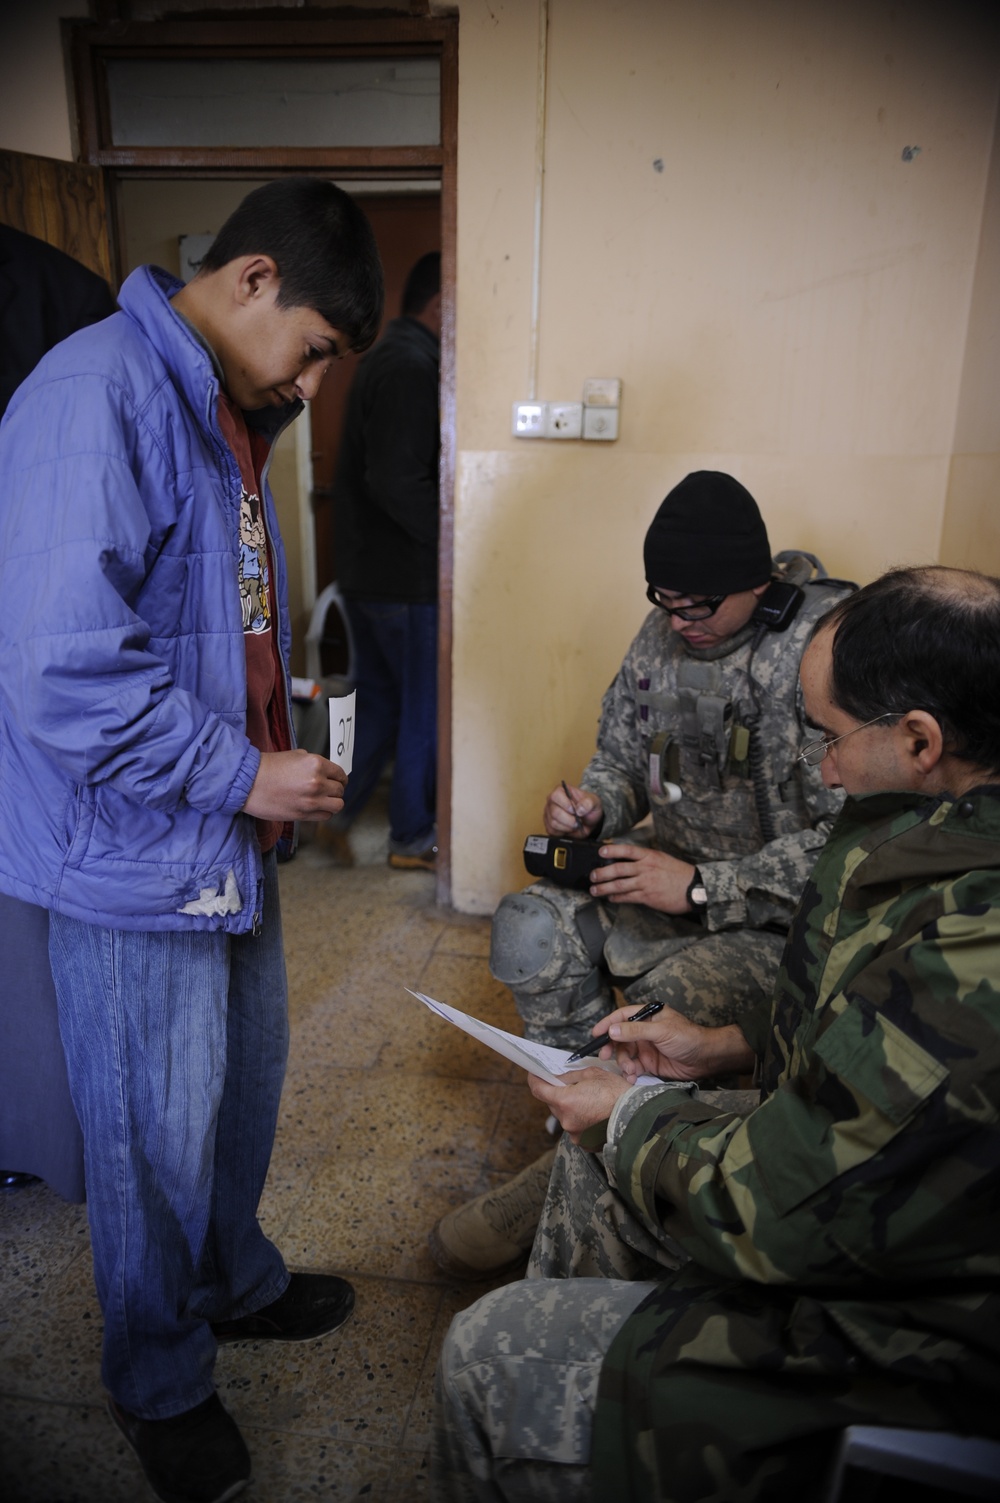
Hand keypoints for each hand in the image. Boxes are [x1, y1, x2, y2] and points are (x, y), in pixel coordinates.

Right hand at [243, 749, 346, 821]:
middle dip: (336, 789)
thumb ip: (314, 764)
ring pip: (338, 805)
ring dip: (333, 802)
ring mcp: (311, 801)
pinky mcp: (303, 814)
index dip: (340, 778)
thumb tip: (326, 771)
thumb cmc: (268, 767)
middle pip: (340, 790)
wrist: (248, 782)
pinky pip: (325, 816)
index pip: (340, 774)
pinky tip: (316, 807)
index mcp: (316, 764)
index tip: (339, 780)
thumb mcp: (296, 756)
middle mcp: (317, 783)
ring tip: (325, 800)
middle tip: (330, 789)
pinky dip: (324, 812)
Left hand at [527, 1066, 630, 1144]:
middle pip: (552, 1103)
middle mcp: (566, 1119)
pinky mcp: (583, 1142)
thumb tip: (558, 1078)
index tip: (533, 1073)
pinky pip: (575, 1126)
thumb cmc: (617, 1094)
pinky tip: (594, 1112)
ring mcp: (574, 1133)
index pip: (538, 1090)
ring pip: (565, 1115)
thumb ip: (570, 1076)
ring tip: (588, 1099)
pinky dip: (580, 1118)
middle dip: (558, 1093)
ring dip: (571, 1106)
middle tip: (569, 1084)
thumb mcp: (592, 1074)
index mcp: (565, 1101)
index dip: (534, 1079)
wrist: (636, 1117)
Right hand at [543, 782, 602, 837]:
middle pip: (555, 812)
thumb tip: (579, 809)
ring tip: (575, 825)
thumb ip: (588, 803)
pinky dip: (563, 832)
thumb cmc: (589, 808)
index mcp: (561, 791)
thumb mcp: (594, 802)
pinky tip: (569, 829)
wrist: (589, 821)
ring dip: (567, 827)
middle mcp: (552, 801)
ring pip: (553, 823)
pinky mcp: (548, 825)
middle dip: (569, 820)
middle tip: (578, 821)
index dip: (565, 804)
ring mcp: (549, 813)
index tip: (575, 811)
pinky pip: (552, 831)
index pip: (556, 796)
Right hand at [589, 1004, 754, 1083]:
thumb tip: (612, 1030)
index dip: (608, 1023)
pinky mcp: (650, 1063)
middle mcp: (644, 1030)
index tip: (595, 1034)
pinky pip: (634, 1067)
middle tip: (604, 1056)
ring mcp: (646, 1047)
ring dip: (623, 1063)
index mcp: (647, 1016)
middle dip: (612, 1047)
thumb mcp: (661, 1031)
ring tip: (629, 1071)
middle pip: (620, 1037)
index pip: (622, 1016)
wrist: (705, 1059)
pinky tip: (632, 1078)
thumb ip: (636, 1031)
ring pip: (625, 1054)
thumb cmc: (687, 1038)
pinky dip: (630, 1073)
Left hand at [590, 844, 695, 911]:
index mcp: (650, 856)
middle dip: (602, 873)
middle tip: (592, 876)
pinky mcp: (647, 897)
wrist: (694, 888)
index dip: (612, 850)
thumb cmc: (679, 873)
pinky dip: (616, 898)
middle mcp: (646, 868)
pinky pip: (627, 897)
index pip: (627, 850)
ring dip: (604, 888)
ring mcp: (646, 883)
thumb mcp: (663, 859)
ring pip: (619, 885)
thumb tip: (627, 860)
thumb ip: (646, 859)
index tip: (600, 852)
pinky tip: (610, 898)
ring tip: (595, 890)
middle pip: (618, 869)